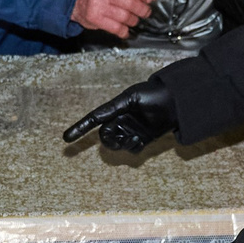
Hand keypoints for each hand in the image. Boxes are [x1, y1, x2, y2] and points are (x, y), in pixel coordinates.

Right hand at [62, 76, 177, 152]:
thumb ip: (115, 108)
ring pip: (117, 144)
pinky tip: (141, 138)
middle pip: (105, 136)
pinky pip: (131, 148)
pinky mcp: (143, 138)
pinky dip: (133, 146)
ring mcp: (132, 129)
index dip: (80, 128)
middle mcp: (122, 119)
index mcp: (117, 108)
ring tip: (135, 136)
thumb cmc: (154, 94)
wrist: (177, 101)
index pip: (94, 119)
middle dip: (108, 139)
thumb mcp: (132, 97)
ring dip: (123, 143)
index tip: (66, 138)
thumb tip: (98, 117)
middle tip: (119, 137)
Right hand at [72, 0, 154, 37]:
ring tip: (134, 20)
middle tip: (145, 12)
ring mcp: (97, 4)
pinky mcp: (94, 18)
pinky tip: (125, 30)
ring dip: (134, 20)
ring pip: (125, 16)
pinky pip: (116, 27)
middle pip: (130, 1)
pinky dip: (124, 31)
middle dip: (142, 9)